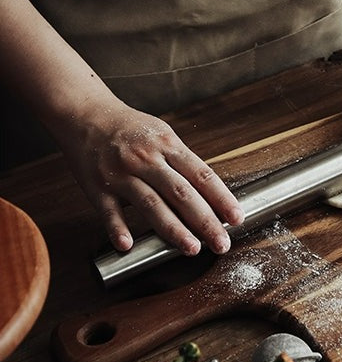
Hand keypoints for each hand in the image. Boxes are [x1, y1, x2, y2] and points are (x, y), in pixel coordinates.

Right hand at [57, 100, 244, 254]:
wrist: (84, 113)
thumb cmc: (130, 129)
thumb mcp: (163, 135)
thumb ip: (184, 164)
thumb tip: (212, 195)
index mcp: (168, 146)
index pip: (202, 175)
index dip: (221, 198)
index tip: (237, 218)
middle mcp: (147, 159)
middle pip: (181, 193)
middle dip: (205, 220)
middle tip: (222, 243)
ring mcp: (121, 174)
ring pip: (151, 204)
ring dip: (173, 229)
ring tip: (192, 248)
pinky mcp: (97, 187)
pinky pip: (108, 211)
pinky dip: (117, 228)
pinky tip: (127, 246)